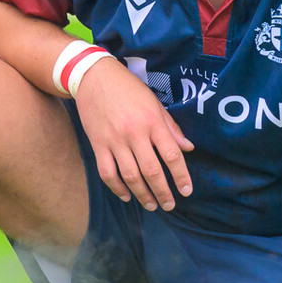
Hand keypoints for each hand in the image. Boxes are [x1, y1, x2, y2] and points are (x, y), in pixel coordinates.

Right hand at [72, 56, 193, 210]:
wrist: (94, 77)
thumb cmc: (128, 89)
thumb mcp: (154, 103)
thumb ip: (171, 127)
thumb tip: (188, 148)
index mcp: (152, 122)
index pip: (172, 155)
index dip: (181, 176)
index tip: (186, 191)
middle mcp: (134, 133)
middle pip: (152, 171)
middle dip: (163, 192)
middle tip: (170, 204)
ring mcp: (114, 141)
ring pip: (130, 176)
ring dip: (143, 195)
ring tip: (152, 205)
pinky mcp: (98, 145)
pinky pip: (108, 173)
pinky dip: (117, 188)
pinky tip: (127, 195)